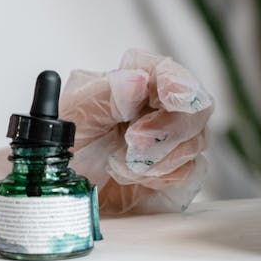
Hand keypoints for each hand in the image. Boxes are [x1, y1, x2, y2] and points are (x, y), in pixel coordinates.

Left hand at [60, 48, 213, 213]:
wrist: (64, 191)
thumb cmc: (64, 146)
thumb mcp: (73, 118)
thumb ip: (103, 97)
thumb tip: (137, 80)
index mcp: (128, 84)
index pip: (163, 70)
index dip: (175, 80)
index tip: (172, 97)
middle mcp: (154, 108)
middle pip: (194, 105)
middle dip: (169, 127)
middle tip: (135, 142)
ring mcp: (169, 139)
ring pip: (196, 139)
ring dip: (160, 157)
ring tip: (120, 164)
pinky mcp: (174, 170)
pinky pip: (189, 171)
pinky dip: (161, 177)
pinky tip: (132, 176)